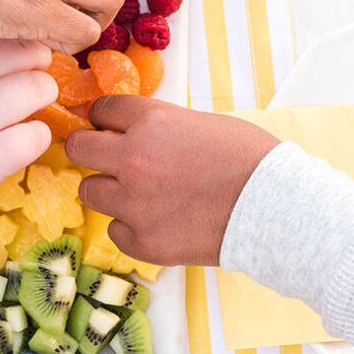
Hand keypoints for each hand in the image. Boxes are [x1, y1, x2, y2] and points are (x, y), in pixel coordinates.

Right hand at [0, 34, 56, 226]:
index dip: (12, 33)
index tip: (13, 50)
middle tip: (30, 77)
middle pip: (25, 47)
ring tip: (29, 109)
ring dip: (42, 95)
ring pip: (36, 86)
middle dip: (37, 59)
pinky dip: (36, 138)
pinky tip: (20, 143)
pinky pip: (34, 137)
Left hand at [66, 96, 278, 265]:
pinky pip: (115, 230)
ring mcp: (135, 204)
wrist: (275, 207)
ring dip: (109, 190)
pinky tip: (158, 220)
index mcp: (150, 122)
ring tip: (140, 193)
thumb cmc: (246, 157)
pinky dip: (131, 226)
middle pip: (78, 148)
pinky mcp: (143, 242)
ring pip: (89, 191)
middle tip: (107, 158)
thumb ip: (155, 124)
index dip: (106, 119)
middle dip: (90, 150)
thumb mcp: (196, 121)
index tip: (110, 127)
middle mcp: (133, 160)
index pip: (101, 110)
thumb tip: (125, 129)